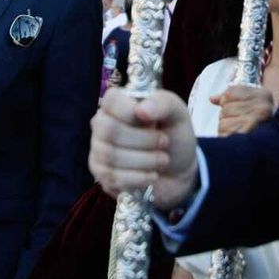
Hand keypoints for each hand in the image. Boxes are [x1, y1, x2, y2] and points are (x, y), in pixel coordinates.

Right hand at [90, 86, 197, 209]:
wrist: (179, 171)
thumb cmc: (174, 135)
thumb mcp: (177, 114)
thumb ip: (163, 103)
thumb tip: (141, 110)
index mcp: (117, 103)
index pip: (111, 100)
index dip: (132, 111)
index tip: (153, 121)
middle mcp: (102, 124)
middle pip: (109, 130)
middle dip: (144, 139)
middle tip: (164, 142)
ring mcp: (99, 150)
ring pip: (111, 156)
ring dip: (146, 160)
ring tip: (163, 160)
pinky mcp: (102, 175)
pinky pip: (114, 177)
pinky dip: (140, 178)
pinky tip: (152, 175)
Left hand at [212, 84, 273, 135]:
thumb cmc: (263, 121)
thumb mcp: (252, 101)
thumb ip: (231, 95)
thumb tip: (212, 99)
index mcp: (263, 96)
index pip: (230, 94)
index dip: (227, 102)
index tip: (238, 108)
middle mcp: (261, 109)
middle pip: (225, 110)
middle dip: (228, 117)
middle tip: (240, 123)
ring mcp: (255, 125)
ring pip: (223, 124)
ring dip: (227, 130)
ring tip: (240, 131)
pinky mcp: (246, 139)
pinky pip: (224, 136)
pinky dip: (227, 139)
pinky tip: (237, 139)